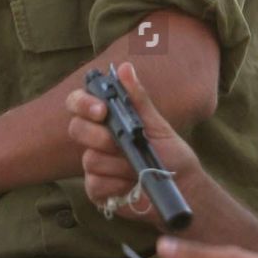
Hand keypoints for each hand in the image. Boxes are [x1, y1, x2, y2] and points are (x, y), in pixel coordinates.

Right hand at [65, 61, 199, 226]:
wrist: (181, 189)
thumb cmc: (170, 155)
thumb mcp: (156, 124)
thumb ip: (138, 98)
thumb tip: (125, 67)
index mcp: (107, 120)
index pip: (78, 103)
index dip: (83, 103)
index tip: (101, 110)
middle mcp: (96, 141)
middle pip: (77, 129)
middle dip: (100, 137)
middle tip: (121, 145)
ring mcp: (94, 166)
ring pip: (90, 159)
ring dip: (119, 165)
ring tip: (138, 169)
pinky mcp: (96, 190)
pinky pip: (95, 183)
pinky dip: (117, 184)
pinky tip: (131, 185)